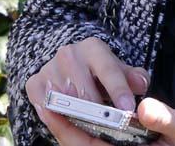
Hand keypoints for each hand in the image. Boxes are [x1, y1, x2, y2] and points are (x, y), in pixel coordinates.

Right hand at [25, 37, 148, 126]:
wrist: (66, 65)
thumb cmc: (98, 71)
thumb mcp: (118, 70)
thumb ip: (132, 77)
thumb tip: (141, 84)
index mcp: (93, 48)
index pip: (108, 70)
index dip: (118, 90)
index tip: (127, 109)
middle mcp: (68, 54)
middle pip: (86, 92)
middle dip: (100, 113)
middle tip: (112, 127)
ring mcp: (49, 68)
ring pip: (66, 102)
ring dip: (79, 118)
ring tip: (92, 126)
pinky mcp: (34, 83)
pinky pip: (46, 107)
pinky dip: (57, 118)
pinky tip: (70, 122)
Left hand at [33, 80, 174, 145]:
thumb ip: (165, 121)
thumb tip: (142, 108)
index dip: (67, 129)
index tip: (50, 107)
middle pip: (83, 144)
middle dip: (63, 123)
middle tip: (45, 96)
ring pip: (90, 141)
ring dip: (74, 121)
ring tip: (56, 96)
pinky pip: (102, 137)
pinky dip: (90, 121)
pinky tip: (84, 104)